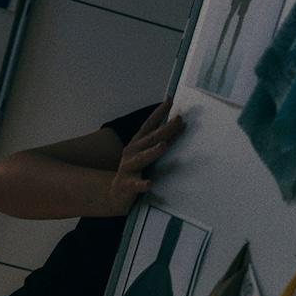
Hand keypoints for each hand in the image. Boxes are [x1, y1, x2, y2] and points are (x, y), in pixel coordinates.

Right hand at [108, 100, 184, 214]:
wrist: (115, 196)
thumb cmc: (135, 172)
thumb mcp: (145, 154)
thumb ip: (159, 141)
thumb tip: (180, 124)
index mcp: (136, 144)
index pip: (149, 125)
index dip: (159, 112)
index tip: (170, 99)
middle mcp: (131, 152)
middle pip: (150, 139)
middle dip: (165, 129)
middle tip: (179, 120)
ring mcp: (128, 168)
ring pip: (142, 158)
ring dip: (153, 152)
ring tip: (163, 146)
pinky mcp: (127, 185)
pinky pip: (136, 185)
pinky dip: (143, 184)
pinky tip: (150, 184)